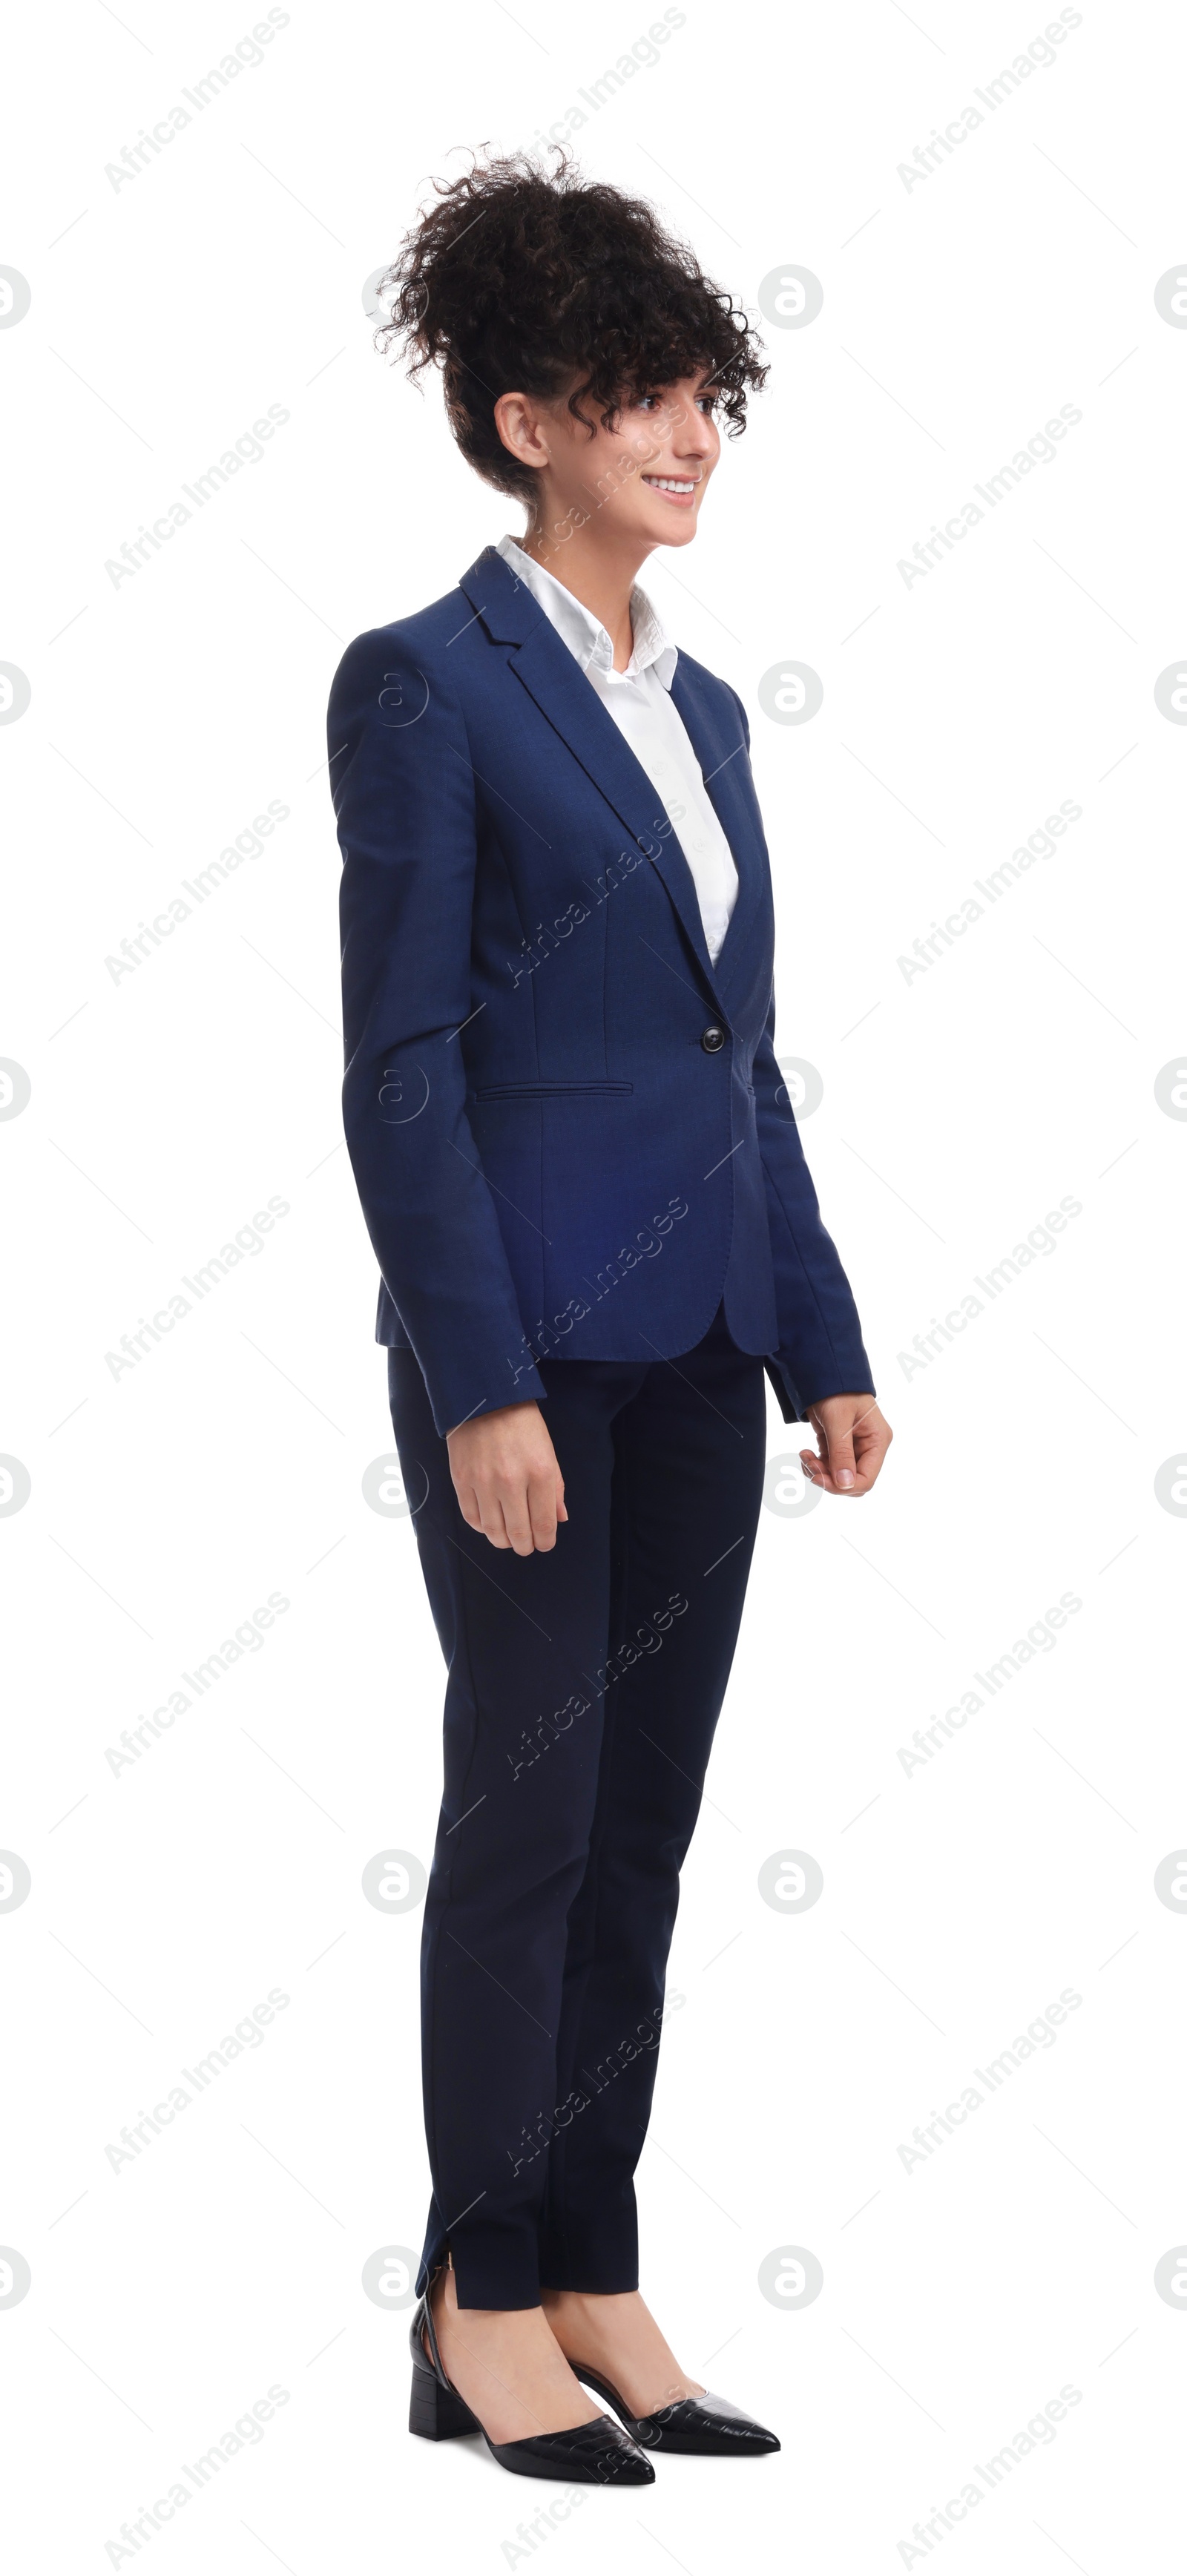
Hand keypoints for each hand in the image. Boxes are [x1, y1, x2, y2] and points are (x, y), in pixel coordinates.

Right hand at [446, 1400, 567, 1553]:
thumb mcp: (548, 1452)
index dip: (545, 1541)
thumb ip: (555, 1488)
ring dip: (503, 1541)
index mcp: (540, 1472)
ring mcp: (484, 1482)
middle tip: (526, 1546)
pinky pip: (471, 1517)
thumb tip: (558, 1519)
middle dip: (525, 1546)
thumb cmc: (522, 1424)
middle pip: (518, 1533)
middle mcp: (512, 1481)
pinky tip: (489, 1524)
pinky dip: (482, 1528)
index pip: (544, 1523)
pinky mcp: (462, 1480)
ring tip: (508, 1539)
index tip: (544, 1543)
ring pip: (493, 1531)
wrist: (486, 1397)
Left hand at [800, 1394, 891, 1497]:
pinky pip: (830, 1467)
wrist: (822, 1372)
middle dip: (829, 1479)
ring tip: (804, 1456)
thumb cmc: (836, 1390)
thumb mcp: (838, 1420)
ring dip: (819, 1472)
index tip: (819, 1477)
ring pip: (839, 1477)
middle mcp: (869, 1447)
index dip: (843, 1486)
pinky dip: (816, 1465)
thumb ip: (841, 1453)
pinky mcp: (839, 1446)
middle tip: (809, 1464)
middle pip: (852, 1482)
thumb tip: (845, 1485)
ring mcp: (854, 1448)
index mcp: (878, 1440)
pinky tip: (805, 1453)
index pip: (866, 1479)